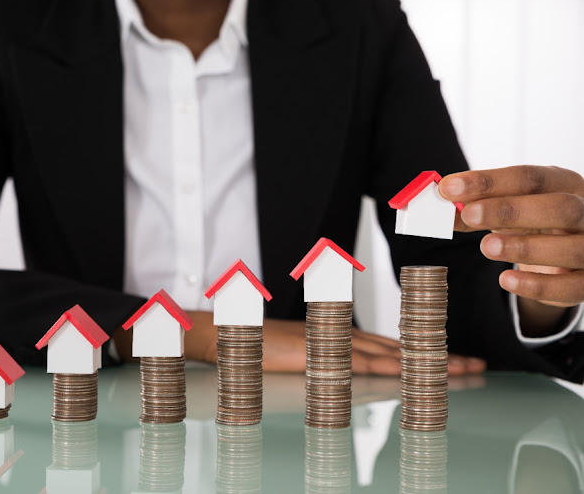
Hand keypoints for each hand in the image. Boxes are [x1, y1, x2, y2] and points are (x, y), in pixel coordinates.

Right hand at [185, 311, 484, 374]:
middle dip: (440, 358)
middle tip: (476, 366)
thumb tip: (354, 366)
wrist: (232, 334)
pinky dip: (387, 367)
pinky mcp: (319, 353)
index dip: (427, 353)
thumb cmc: (265, 344)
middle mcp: (344, 338)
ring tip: (459, 371)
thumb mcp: (306, 351)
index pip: (395, 346)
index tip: (455, 361)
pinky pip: (360, 362)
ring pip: (390, 354)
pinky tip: (408, 373)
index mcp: (344, 337)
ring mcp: (333, 344)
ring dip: (426, 363)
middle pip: (402, 348)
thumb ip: (331, 356)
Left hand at [439, 166, 583, 334]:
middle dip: (511, 210)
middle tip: (469, 214)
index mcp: (564, 183)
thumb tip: (438, 211)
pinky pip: (571, 286)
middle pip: (559, 207)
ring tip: (486, 247)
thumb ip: (472, 209)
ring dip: (525, 247)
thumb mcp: (504, 209)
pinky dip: (538, 286)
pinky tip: (506, 280)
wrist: (564, 254)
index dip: (488, 181)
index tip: (449, 188)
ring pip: (571, 247)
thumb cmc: (532, 222)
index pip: (530, 177)